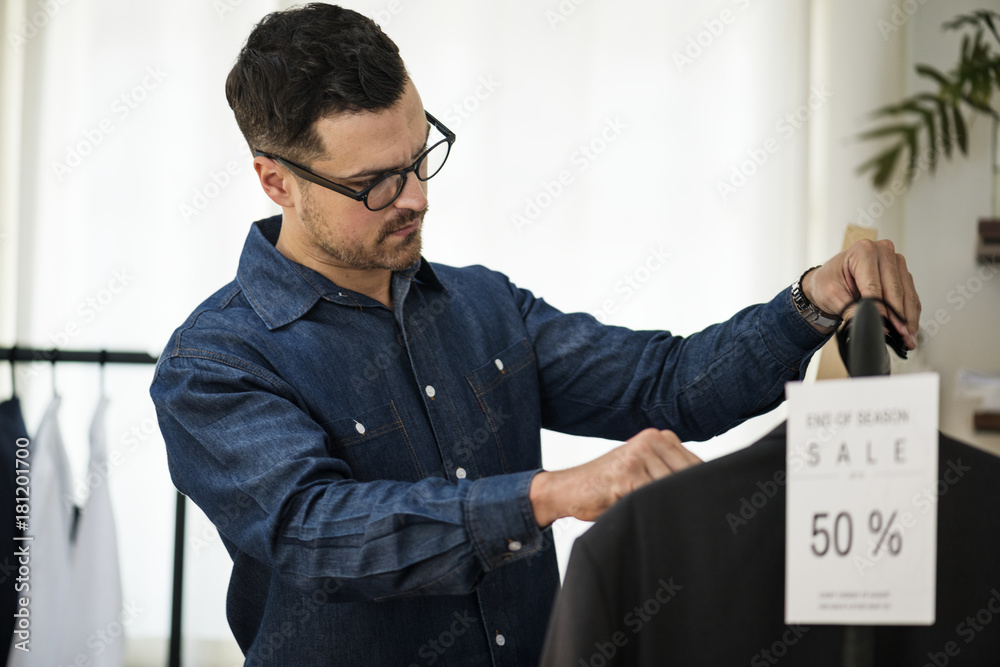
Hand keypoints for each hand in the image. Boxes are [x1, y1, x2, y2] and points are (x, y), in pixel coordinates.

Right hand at [529, 428, 701, 526]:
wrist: (568, 489)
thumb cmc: (608, 486)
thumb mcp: (642, 471)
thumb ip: (669, 474)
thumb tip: (708, 494)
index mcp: (659, 437)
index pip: (698, 465)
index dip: (704, 488)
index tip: (709, 508)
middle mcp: (651, 440)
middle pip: (689, 476)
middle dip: (692, 498)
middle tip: (698, 520)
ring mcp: (638, 455)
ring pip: (674, 486)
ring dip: (675, 507)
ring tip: (672, 522)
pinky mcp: (627, 474)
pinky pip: (654, 496)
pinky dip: (658, 511)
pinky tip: (653, 520)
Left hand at [802, 239, 920, 348]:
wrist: (829, 280)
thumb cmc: (828, 281)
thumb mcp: (832, 296)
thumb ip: (851, 309)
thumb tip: (870, 323)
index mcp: (862, 251)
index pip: (874, 285)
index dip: (881, 308)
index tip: (886, 325)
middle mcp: (882, 251)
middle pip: (895, 288)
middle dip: (898, 315)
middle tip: (901, 334)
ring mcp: (894, 262)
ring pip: (907, 292)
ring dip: (909, 316)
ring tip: (908, 336)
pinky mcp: (901, 273)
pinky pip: (910, 294)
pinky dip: (911, 312)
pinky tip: (909, 327)